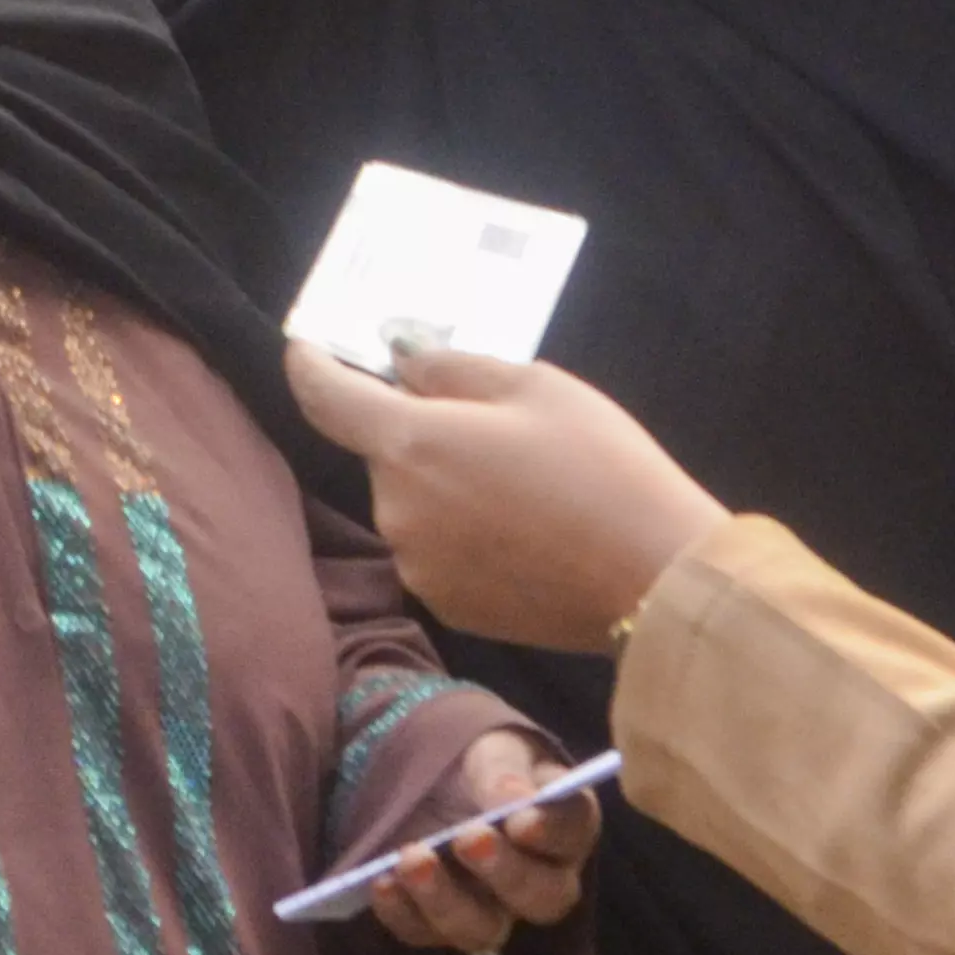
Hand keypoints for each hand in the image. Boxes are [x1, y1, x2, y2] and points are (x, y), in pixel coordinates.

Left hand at [284, 346, 728, 652]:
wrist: (650, 575)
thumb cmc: (599, 463)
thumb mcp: (536, 386)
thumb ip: (453, 369)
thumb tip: (403, 367)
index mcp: (410, 446)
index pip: (326, 399)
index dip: (309, 366)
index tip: (304, 346)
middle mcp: (394, 510)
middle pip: (386, 455)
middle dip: (423, 435)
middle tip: (496, 429)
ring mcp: (417, 566)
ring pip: (413, 505)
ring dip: (444, 487)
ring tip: (523, 487)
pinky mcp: (447, 607)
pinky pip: (437, 550)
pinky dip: (463, 534)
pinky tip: (525, 532)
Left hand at [352, 722, 600, 954]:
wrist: (443, 785)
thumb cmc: (485, 768)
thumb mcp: (495, 750)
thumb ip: (504, 771)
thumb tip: (511, 797)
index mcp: (566, 826)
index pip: (575, 832)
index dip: (552, 831)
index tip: (521, 819)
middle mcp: (541, 881)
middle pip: (543, 897)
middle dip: (506, 872)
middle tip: (469, 837)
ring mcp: (492, 911)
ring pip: (484, 929)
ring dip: (445, 900)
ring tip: (413, 859)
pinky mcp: (441, 925)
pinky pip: (424, 933)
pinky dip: (401, 911)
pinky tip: (382, 882)